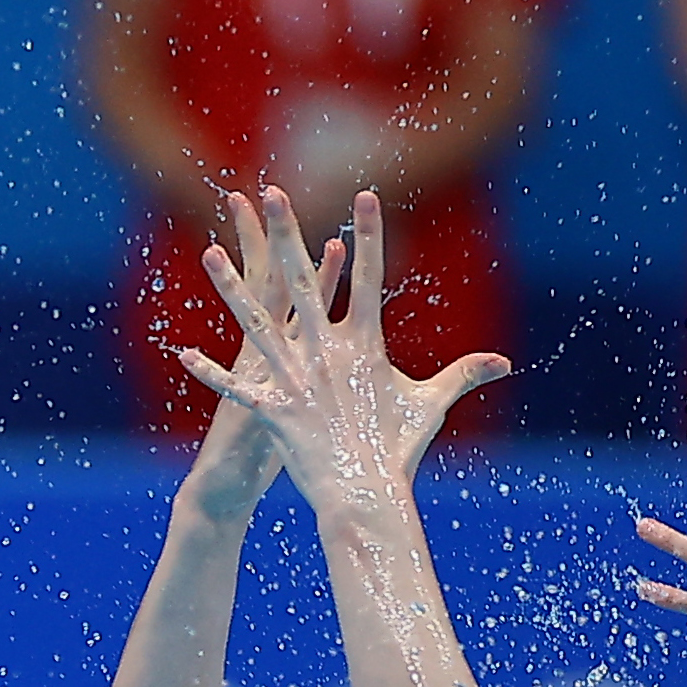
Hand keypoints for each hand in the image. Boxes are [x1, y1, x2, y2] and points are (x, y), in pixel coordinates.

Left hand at [176, 187, 508, 507]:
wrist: (366, 495)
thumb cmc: (399, 450)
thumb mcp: (431, 404)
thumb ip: (463, 374)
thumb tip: (506, 363)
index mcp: (364, 343)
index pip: (368, 276)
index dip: (369, 234)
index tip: (365, 194)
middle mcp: (325, 351)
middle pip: (301, 279)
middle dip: (286, 232)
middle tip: (271, 191)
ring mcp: (295, 378)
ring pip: (255, 322)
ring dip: (229, 287)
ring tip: (207, 252)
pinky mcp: (271, 409)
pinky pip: (234, 387)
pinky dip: (209, 373)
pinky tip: (180, 354)